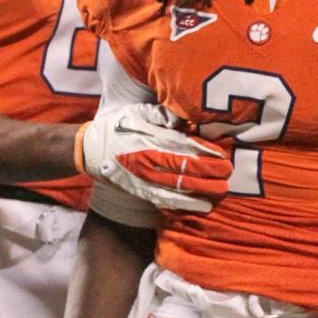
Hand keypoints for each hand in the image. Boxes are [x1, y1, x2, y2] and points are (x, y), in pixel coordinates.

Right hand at [81, 103, 232, 212]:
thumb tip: (182, 118)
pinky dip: (182, 203)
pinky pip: (163, 199)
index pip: (185, 144)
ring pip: (177, 186)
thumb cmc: (117, 125)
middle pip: (185, 166)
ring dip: (201, 190)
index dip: (206, 151)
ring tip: (221, 192)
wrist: (89, 148)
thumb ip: (161, 115)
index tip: (223, 155)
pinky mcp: (139, 189)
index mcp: (152, 136)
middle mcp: (150, 157)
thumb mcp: (137, 112)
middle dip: (209, 172)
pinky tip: (200, 205)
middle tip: (229, 174)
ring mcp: (144, 176)